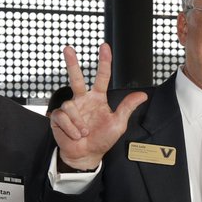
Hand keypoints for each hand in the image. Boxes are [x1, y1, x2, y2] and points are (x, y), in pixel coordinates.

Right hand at [49, 43, 146, 169]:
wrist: (86, 155)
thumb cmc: (102, 139)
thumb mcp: (118, 124)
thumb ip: (127, 108)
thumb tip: (142, 95)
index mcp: (98, 99)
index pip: (102, 77)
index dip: (104, 62)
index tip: (105, 47)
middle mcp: (83, 100)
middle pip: (76, 78)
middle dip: (72, 63)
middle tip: (68, 48)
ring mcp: (71, 108)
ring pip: (70, 106)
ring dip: (78, 122)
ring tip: (84, 133)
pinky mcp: (59, 117)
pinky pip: (63, 117)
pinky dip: (70, 128)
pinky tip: (75, 134)